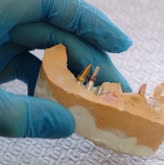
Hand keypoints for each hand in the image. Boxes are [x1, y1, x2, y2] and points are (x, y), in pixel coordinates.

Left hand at [0, 0, 131, 137]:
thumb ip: (20, 115)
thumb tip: (67, 125)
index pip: (56, 4)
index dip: (94, 23)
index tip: (124, 45)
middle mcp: (2, 16)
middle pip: (56, 29)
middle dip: (86, 58)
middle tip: (113, 89)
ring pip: (43, 45)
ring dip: (68, 71)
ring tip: (91, 99)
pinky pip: (24, 57)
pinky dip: (44, 78)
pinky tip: (55, 101)